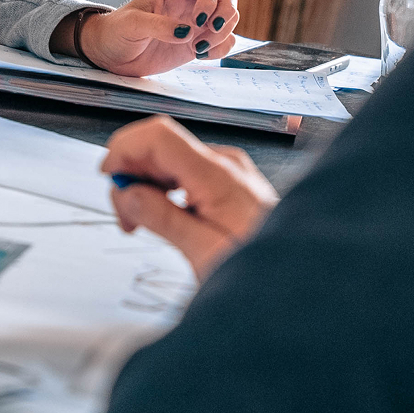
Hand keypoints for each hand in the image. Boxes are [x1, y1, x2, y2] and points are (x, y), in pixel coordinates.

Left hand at [75, 0, 238, 75]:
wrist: (112, 55)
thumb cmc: (117, 32)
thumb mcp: (132, 24)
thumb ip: (159, 25)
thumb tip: (186, 32)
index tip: (198, 20)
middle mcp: (189, 2)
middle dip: (227, 12)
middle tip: (212, 31)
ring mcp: (196, 22)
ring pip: (230, 17)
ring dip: (222, 33)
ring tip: (198, 48)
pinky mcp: (198, 42)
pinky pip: (224, 41)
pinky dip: (222, 48)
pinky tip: (201, 55)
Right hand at [101, 115, 276, 280]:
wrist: (304, 277)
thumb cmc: (267, 273)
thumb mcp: (206, 255)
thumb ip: (164, 221)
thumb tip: (129, 194)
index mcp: (218, 176)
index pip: (160, 135)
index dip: (125, 148)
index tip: (109, 176)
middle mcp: (225, 163)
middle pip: (160, 145)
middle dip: (131, 173)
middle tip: (125, 216)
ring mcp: (230, 170)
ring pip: (170, 157)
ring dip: (146, 183)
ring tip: (141, 222)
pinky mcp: (230, 182)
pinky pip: (186, 170)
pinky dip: (164, 187)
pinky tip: (163, 214)